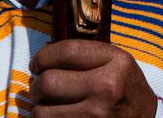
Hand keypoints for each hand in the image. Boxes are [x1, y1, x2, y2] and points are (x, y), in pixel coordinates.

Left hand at [29, 40, 157, 117]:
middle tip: (38, 88)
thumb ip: (86, 54)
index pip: (66, 51)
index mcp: (115, 61)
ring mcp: (97, 116)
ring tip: (46, 105)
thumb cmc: (126, 88)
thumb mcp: (117, 61)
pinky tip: (56, 116)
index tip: (37, 63)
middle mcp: (107, 88)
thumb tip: (43, 54)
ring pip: (43, 112)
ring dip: (39, 108)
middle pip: (49, 82)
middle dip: (36, 86)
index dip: (43, 56)